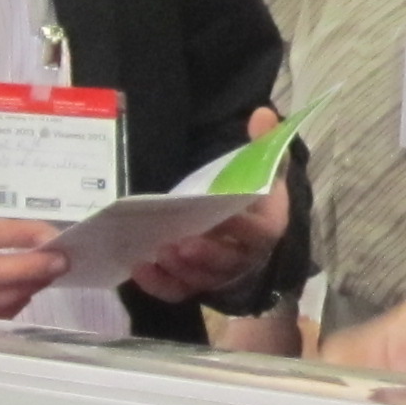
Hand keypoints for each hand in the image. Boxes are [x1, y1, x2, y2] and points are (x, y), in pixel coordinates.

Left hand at [135, 109, 288, 303]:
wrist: (247, 224)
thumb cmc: (254, 196)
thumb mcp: (265, 167)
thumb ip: (265, 143)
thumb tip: (262, 114)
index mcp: (266, 227)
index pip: (259, 233)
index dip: (240, 229)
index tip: (220, 216)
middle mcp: (245, 257)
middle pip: (227, 263)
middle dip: (204, 255)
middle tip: (178, 243)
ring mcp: (219, 274)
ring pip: (202, 280)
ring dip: (179, 270)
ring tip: (157, 252)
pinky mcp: (196, 284)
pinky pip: (178, 291)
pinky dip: (159, 285)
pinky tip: (139, 268)